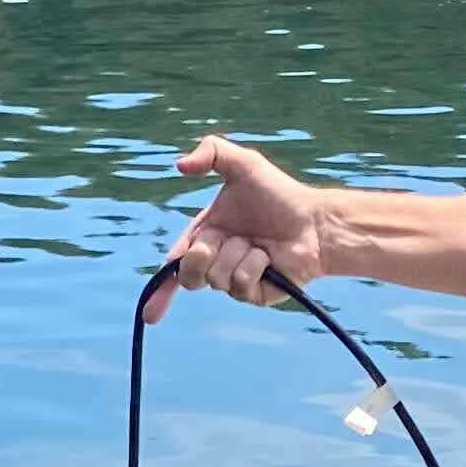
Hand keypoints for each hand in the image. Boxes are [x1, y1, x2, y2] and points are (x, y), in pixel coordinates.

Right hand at [149, 134, 330, 320]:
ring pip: (216, 278)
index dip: (161, 291)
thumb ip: (212, 152)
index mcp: (206, 236)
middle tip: (216, 241)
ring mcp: (236, 281)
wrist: (315, 221)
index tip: (150, 314)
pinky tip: (269, 257)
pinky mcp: (255, 295)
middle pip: (189, 277)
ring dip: (236, 254)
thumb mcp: (244, 164)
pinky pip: (240, 284)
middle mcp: (218, 261)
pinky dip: (254, 264)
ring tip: (257, 243)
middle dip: (198, 257)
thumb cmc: (280, 194)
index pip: (177, 265)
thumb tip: (179, 165)